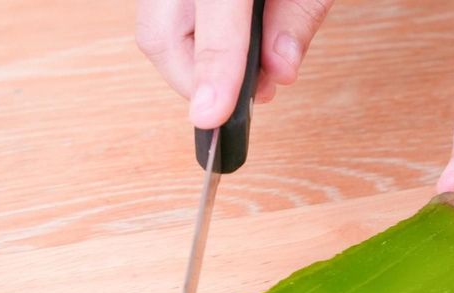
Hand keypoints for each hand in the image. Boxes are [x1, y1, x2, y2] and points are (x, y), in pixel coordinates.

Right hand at [136, 0, 332, 128]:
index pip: (215, 19)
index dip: (214, 73)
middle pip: (160, 34)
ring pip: (155, 30)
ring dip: (195, 64)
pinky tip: (226, 45)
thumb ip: (298, 14)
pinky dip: (192, 39)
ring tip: (243, 74)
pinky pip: (163, 15)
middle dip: (197, 81)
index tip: (212, 117)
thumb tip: (277, 71)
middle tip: (238, 101)